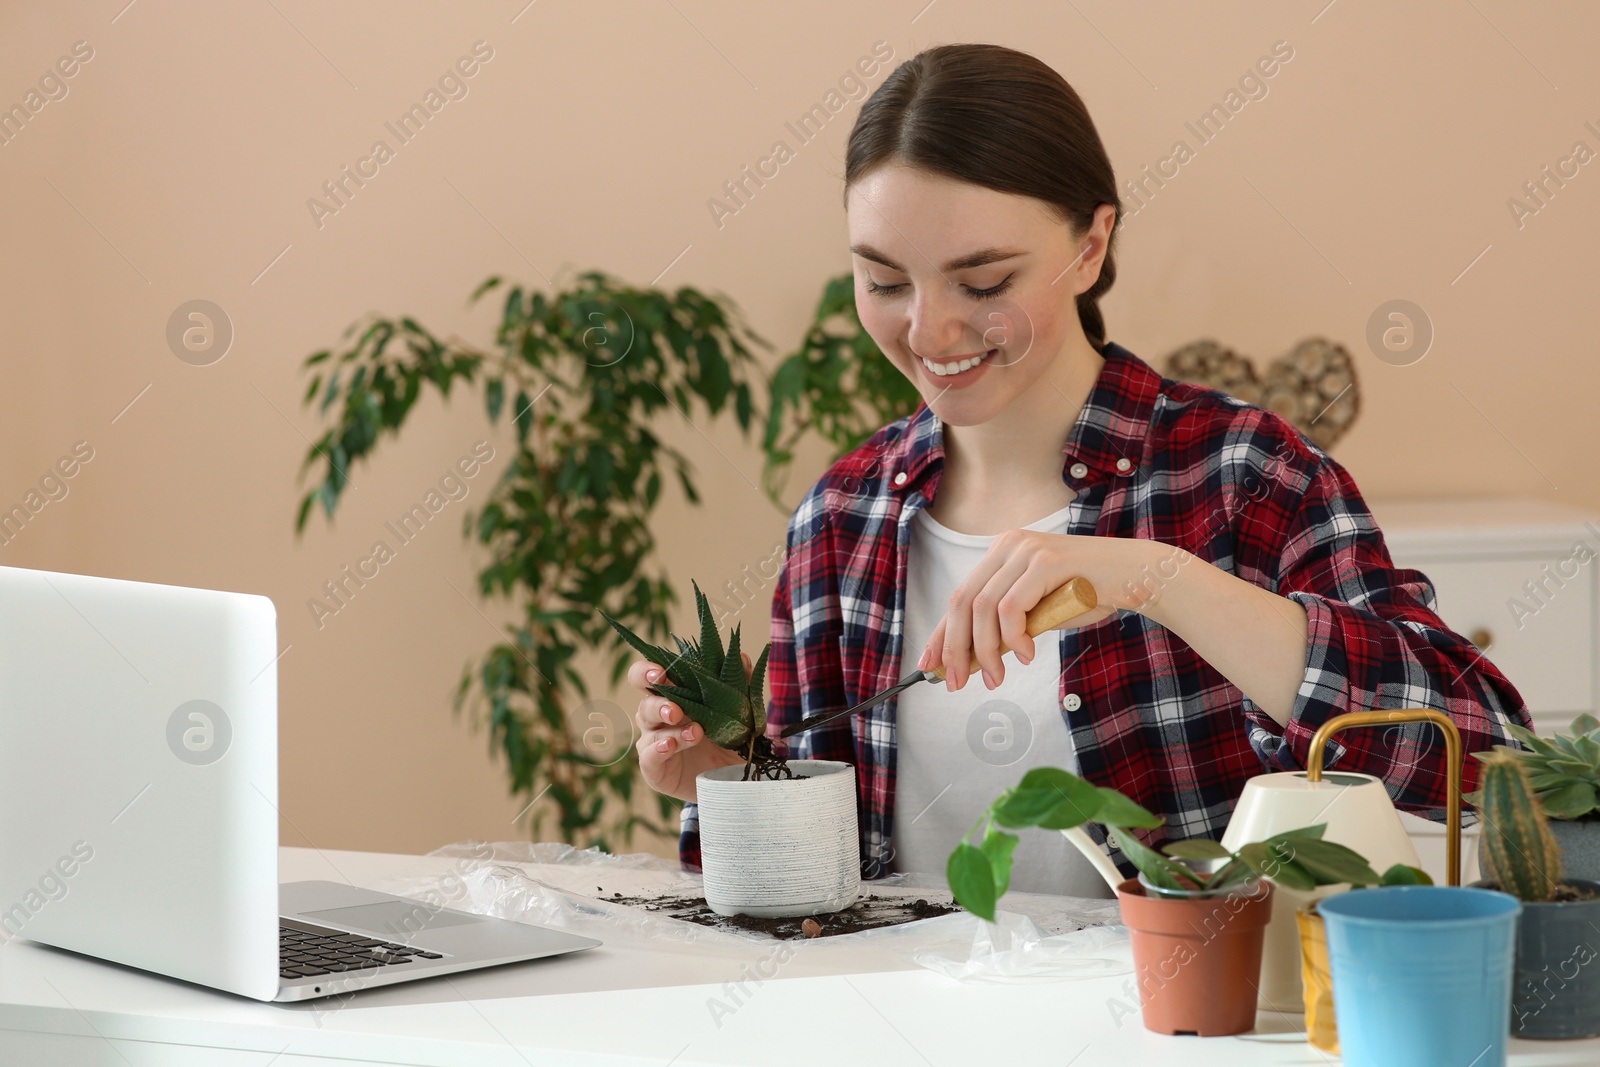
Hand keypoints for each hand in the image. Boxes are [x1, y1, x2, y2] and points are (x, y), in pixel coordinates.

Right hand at [629, 654, 744, 802]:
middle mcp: (657, 717)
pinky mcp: (654, 768)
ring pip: (650, 730)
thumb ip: (738, 685)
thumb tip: (742, 657)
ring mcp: (653, 742)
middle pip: (644, 703)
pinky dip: (658, 750)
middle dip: (658, 703)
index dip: (647, 671)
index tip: (660, 672)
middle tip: (676, 709)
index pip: (647, 677)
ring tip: (696, 732)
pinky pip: (649, 757)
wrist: (728, 779)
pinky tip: (670, 746)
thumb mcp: (737, 713)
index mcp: (672, 696)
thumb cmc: (725, 739)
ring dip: (672, 729)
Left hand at [919, 530, 1174, 690]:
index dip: (941, 634)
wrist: (1135, 577)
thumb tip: (973, 658)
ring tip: (996, 678)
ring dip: (986, 651)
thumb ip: (1008, 626)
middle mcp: (1008, 546)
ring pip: (984, 608)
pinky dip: (1013, 638)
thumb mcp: (1039, 613)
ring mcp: (1026, 550)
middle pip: (963, 602)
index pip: (960, 597)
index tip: (929, 666)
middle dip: (955, 648)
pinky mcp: (1045, 561)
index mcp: (1001, 553)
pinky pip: (1012, 607)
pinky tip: (1025, 655)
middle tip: (956, 682)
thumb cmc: (1088, 596)